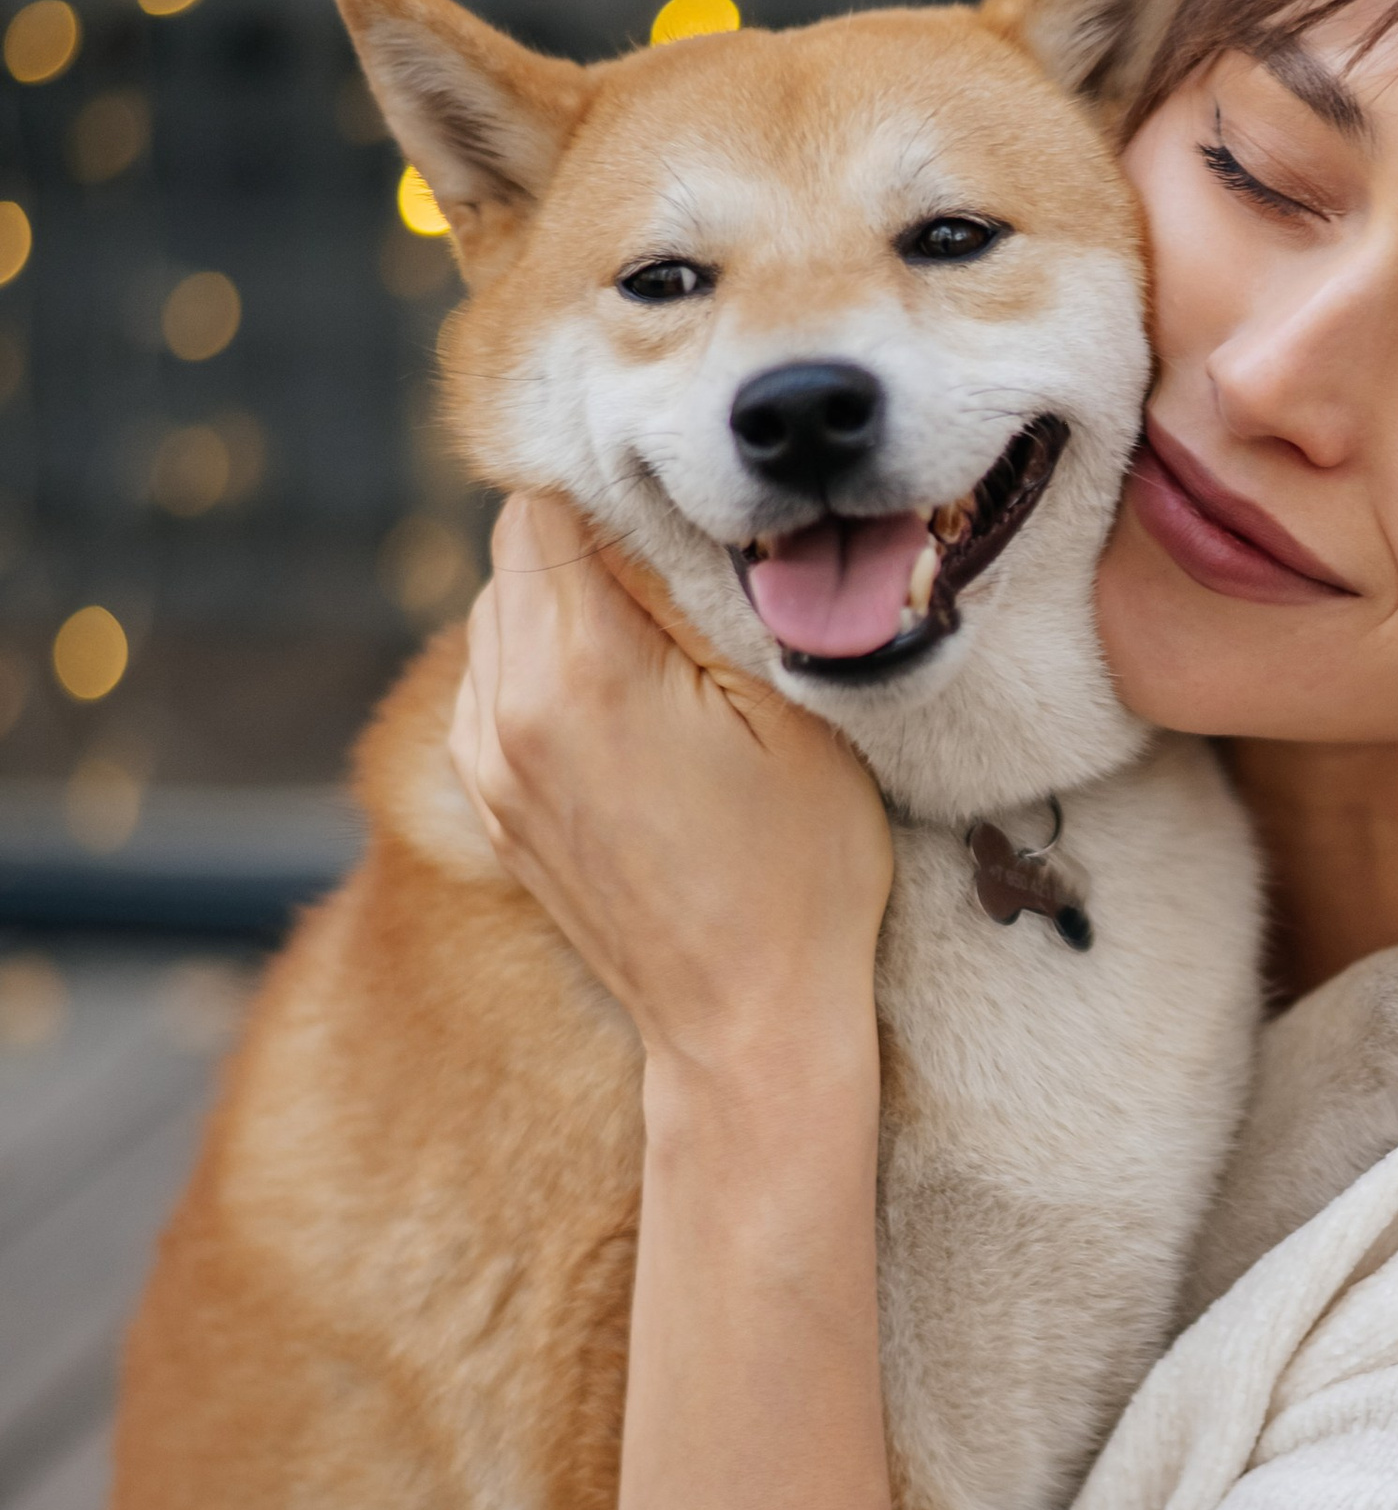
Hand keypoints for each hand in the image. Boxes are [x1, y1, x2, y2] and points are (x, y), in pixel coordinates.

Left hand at [450, 492, 897, 1082]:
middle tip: (687, 570)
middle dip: (595, 538)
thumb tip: (669, 504)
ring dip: (567, 600)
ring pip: (499, 608)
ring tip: (660, 645)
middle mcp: (506, 705)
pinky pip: (494, 679)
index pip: (552, 500)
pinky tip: (625, 705)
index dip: (622, 486)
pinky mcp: (489, 798)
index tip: (692, 506)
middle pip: (518, 546)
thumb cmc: (800, 867)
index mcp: (580, 668)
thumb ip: (709, 592)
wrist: (745, 1023)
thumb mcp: (788, 706)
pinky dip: (547, 664)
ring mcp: (485, 759)